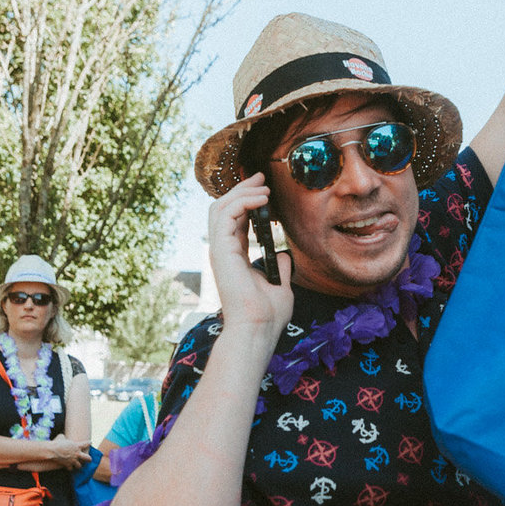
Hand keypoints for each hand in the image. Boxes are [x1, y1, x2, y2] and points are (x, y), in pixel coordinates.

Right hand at [54, 438, 92, 467]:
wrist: (52, 450)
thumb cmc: (57, 442)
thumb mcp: (61, 437)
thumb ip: (64, 437)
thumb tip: (62, 436)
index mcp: (77, 446)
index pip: (86, 444)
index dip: (89, 443)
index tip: (90, 442)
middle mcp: (77, 454)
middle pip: (88, 458)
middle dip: (89, 459)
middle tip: (89, 460)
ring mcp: (73, 460)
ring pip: (79, 466)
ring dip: (78, 465)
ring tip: (77, 465)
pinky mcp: (68, 465)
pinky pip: (71, 469)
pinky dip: (70, 468)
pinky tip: (69, 467)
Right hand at [206, 173, 294, 337]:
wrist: (259, 328)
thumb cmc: (268, 314)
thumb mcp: (280, 284)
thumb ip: (280, 266)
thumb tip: (284, 254)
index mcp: (235, 257)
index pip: (235, 220)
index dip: (247, 201)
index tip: (265, 189)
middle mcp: (224, 251)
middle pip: (224, 209)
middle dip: (242, 189)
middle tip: (261, 177)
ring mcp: (220, 250)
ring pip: (220, 207)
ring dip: (241, 192)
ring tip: (263, 186)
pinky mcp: (220, 250)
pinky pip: (226, 215)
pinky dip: (242, 201)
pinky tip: (261, 199)